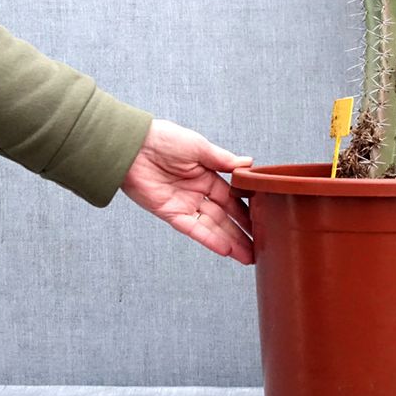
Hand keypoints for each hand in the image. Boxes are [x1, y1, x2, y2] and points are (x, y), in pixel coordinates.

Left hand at [121, 119, 252, 263]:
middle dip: (241, 234)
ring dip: (230, 242)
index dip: (246, 211)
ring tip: (248, 257)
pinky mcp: (170, 213)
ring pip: (212, 227)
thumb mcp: (200, 147)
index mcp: (206, 176)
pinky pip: (193, 229)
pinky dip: (209, 239)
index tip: (262, 222)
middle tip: (259, 249)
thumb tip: (249, 164)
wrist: (133, 145)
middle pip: (224, 218)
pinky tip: (225, 249)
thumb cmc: (164, 139)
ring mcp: (184, 204)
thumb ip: (224, 160)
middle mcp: (197, 193)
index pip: (232, 198)